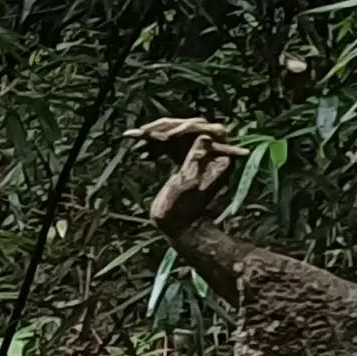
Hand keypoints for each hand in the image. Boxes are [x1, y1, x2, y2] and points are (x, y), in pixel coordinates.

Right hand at [134, 115, 245, 239]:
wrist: (178, 227)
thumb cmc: (184, 209)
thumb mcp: (189, 183)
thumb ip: (196, 159)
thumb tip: (204, 135)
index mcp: (220, 158)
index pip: (207, 130)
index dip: (185, 128)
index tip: (164, 137)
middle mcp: (211, 154)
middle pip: (190, 128)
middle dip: (166, 128)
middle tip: (144, 133)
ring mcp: (196, 156)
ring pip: (177, 134)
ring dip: (155, 134)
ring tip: (136, 137)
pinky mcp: (182, 161)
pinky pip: (169, 145)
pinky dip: (154, 145)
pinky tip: (140, 151)